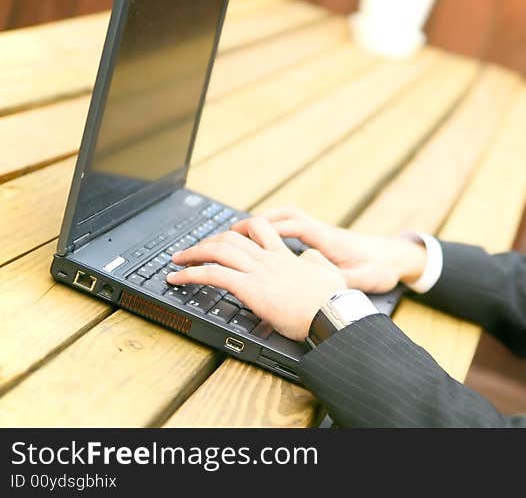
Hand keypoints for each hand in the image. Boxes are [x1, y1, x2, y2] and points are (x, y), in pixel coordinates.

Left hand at [167, 217, 345, 340]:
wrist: (332, 313)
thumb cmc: (332, 300)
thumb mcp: (327, 272)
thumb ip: (313, 260)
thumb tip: (307, 256)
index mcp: (285, 256)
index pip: (258, 230)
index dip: (239, 228)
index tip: (227, 235)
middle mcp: (269, 259)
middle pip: (232, 236)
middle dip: (208, 240)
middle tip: (193, 250)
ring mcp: (259, 272)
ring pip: (219, 250)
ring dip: (193, 253)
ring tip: (177, 260)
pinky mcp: (251, 288)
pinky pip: (214, 275)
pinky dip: (190, 275)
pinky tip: (177, 280)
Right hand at [250, 206, 427, 293]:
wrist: (397, 257)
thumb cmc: (382, 267)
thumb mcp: (363, 279)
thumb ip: (341, 281)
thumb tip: (320, 285)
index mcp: (330, 240)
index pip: (297, 227)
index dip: (271, 230)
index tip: (248, 237)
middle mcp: (323, 232)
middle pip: (287, 216)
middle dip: (258, 222)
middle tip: (231, 233)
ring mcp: (322, 234)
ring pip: (288, 219)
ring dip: (263, 223)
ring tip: (236, 235)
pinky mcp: (322, 239)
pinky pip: (292, 228)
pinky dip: (274, 230)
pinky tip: (259, 243)